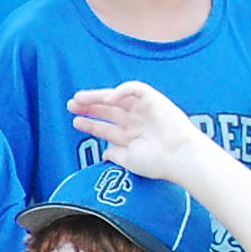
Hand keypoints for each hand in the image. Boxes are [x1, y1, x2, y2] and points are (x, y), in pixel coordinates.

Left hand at [67, 80, 217, 184]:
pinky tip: (109, 99)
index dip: (90, 123)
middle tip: (71, 105)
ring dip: (98, 97)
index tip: (75, 121)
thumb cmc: (157, 163)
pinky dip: (121, 91)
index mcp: (130, 137)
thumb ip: (115, 154)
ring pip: (117, 98)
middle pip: (108, 111)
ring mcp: (144, 110)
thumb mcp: (129, 160)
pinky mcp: (154, 99)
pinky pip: (134, 89)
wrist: (179, 157)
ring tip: (80, 99)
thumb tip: (105, 152)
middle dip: (89, 107)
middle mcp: (135, 122)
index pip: (105, 127)